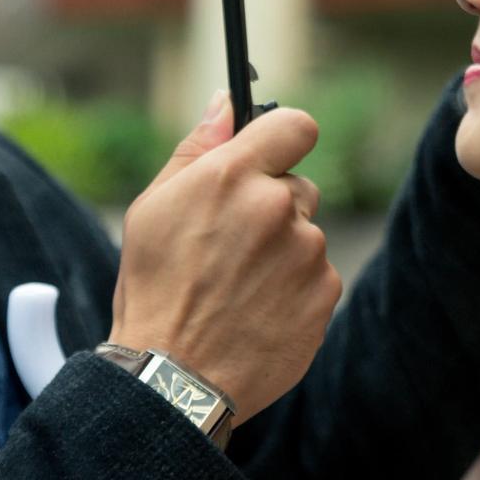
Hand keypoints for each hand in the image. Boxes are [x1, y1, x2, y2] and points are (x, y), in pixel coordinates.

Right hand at [109, 92, 340, 423]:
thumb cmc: (154, 288)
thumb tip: (225, 103)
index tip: (273, 155)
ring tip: (238, 288)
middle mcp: (276, 206)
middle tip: (232, 246)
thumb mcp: (153, 208)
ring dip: (283, 253)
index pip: (295, 125)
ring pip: (307, 235)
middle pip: (298, 186)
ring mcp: (307, 252)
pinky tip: (258, 311)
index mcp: (232, 175)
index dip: (285, 138)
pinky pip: (318, 276)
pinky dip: (295, 290)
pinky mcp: (325, 293)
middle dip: (272, 207)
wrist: (174, 376)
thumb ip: (197, 148)